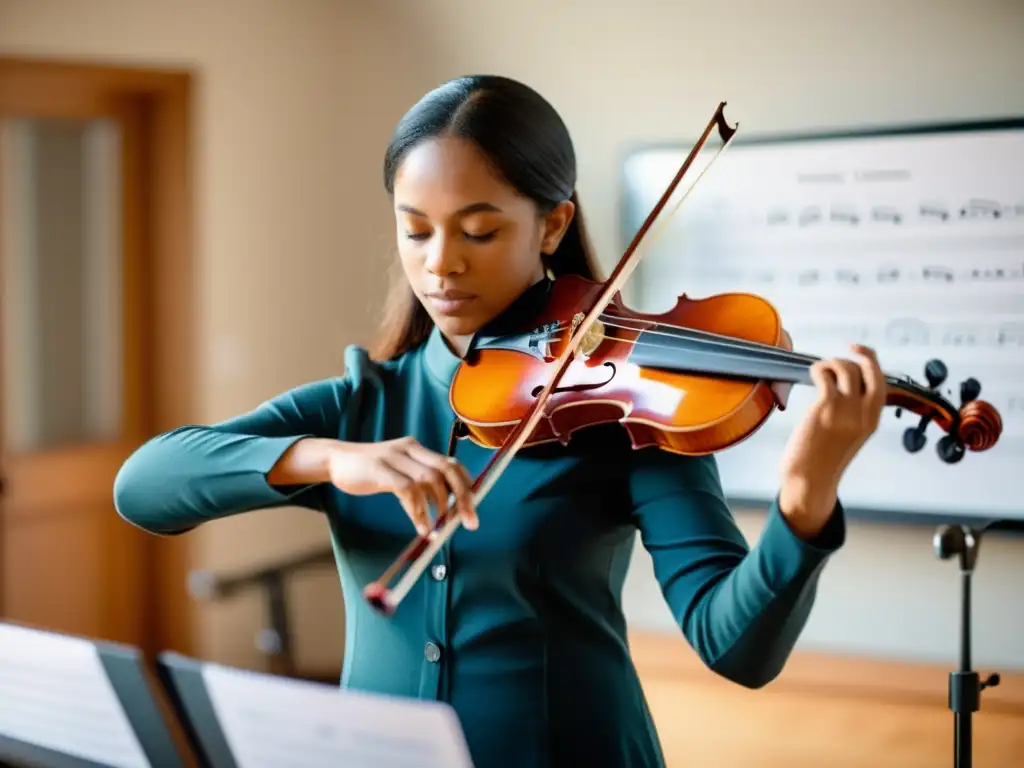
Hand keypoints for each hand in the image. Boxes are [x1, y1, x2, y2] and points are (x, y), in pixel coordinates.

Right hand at [326, 437, 477, 534]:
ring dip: (439, 507)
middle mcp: (410, 449)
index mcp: (417, 449)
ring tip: (439, 529)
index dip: (466, 484)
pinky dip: (418, 510)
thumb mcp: (398, 470)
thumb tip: (446, 505)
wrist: (336, 460)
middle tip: (469, 522)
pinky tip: (420, 526)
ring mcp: (395, 457)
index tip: (473, 506)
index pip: (450, 462)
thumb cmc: (370, 470)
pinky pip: (407, 490)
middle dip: (462, 497)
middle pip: (446, 469)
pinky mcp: (380, 469)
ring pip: (429, 480)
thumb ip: (419, 481)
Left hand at [778, 344, 885, 536]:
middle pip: (871, 371)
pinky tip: (812, 374)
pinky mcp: (825, 408)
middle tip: (847, 349)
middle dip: (861, 354)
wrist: (810, 480)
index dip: (872, 363)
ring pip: (846, 369)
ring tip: (820, 372)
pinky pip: (826, 375)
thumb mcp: (850, 436)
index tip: (860, 352)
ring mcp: (846, 410)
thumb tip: (843, 387)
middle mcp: (864, 414)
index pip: (882, 384)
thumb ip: (853, 414)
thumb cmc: (823, 459)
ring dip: (832, 363)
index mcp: (872, 421)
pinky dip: (818, 368)